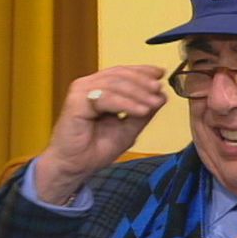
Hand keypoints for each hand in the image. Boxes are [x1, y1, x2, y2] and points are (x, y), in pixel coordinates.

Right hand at [36, 65, 166, 204]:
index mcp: (99, 88)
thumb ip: (143, 112)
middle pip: (120, 75)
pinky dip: (127, 104)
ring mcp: (81, 91)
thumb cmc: (95, 149)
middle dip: (143, 82)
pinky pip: (106, 98)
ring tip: (154, 103)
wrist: (75, 166)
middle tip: (159, 89)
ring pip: (115, 84)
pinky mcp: (76, 101)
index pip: (123, 72)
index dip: (142, 71)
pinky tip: (142, 110)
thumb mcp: (128, 129)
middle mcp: (89, 86)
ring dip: (138, 93)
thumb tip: (161, 96)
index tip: (161, 74)